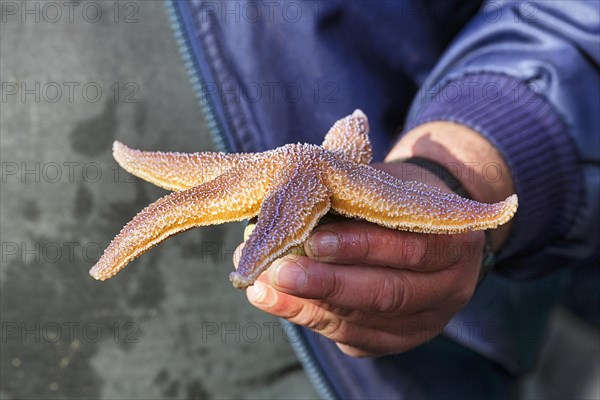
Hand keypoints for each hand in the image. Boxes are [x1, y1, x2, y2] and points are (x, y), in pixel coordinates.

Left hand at [234, 161, 484, 356]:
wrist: (429, 228)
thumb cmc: (402, 195)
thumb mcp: (390, 184)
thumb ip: (354, 197)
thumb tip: (290, 212)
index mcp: (456, 241)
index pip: (411, 248)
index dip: (362, 246)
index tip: (313, 240)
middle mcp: (449, 288)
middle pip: (388, 294)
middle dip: (328, 284)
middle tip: (279, 272)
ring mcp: (425, 321)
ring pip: (366, 322)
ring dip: (310, 306)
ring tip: (265, 288)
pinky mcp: (396, 339)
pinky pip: (353, 338)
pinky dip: (312, 319)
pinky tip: (278, 303)